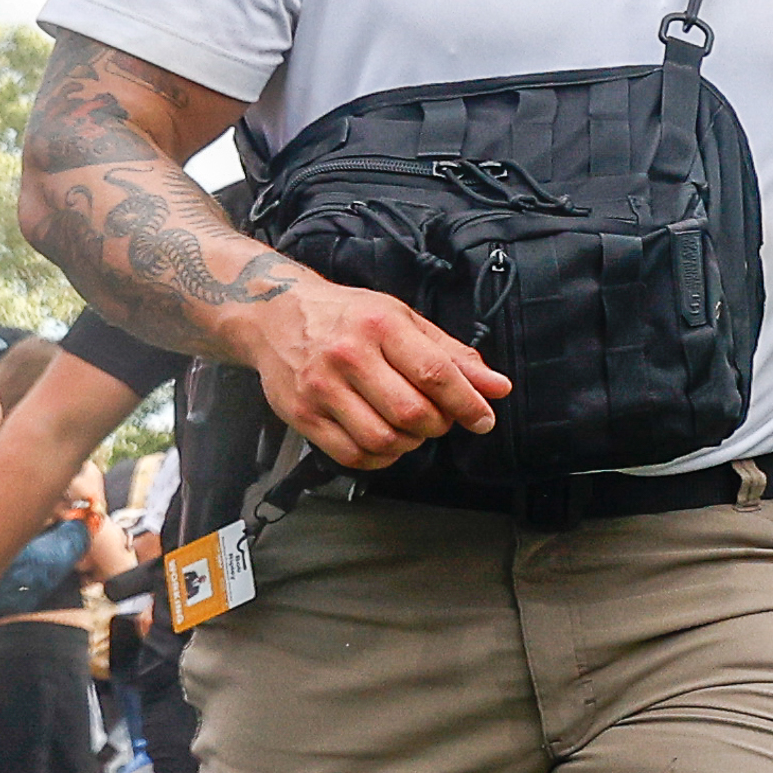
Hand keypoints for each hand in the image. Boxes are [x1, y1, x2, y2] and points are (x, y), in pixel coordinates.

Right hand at [236, 276, 508, 468]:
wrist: (274, 315)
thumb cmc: (348, 317)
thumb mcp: (405, 321)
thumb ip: (453, 355)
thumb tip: (497, 387)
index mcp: (381, 326)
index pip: (435, 374)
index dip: (468, 403)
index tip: (484, 420)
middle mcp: (347, 356)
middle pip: (411, 413)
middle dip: (438, 425)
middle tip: (438, 418)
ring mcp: (320, 387)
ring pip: (383, 439)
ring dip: (409, 443)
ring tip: (409, 427)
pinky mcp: (300, 414)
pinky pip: (352, 455)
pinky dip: (380, 458)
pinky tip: (384, 440)